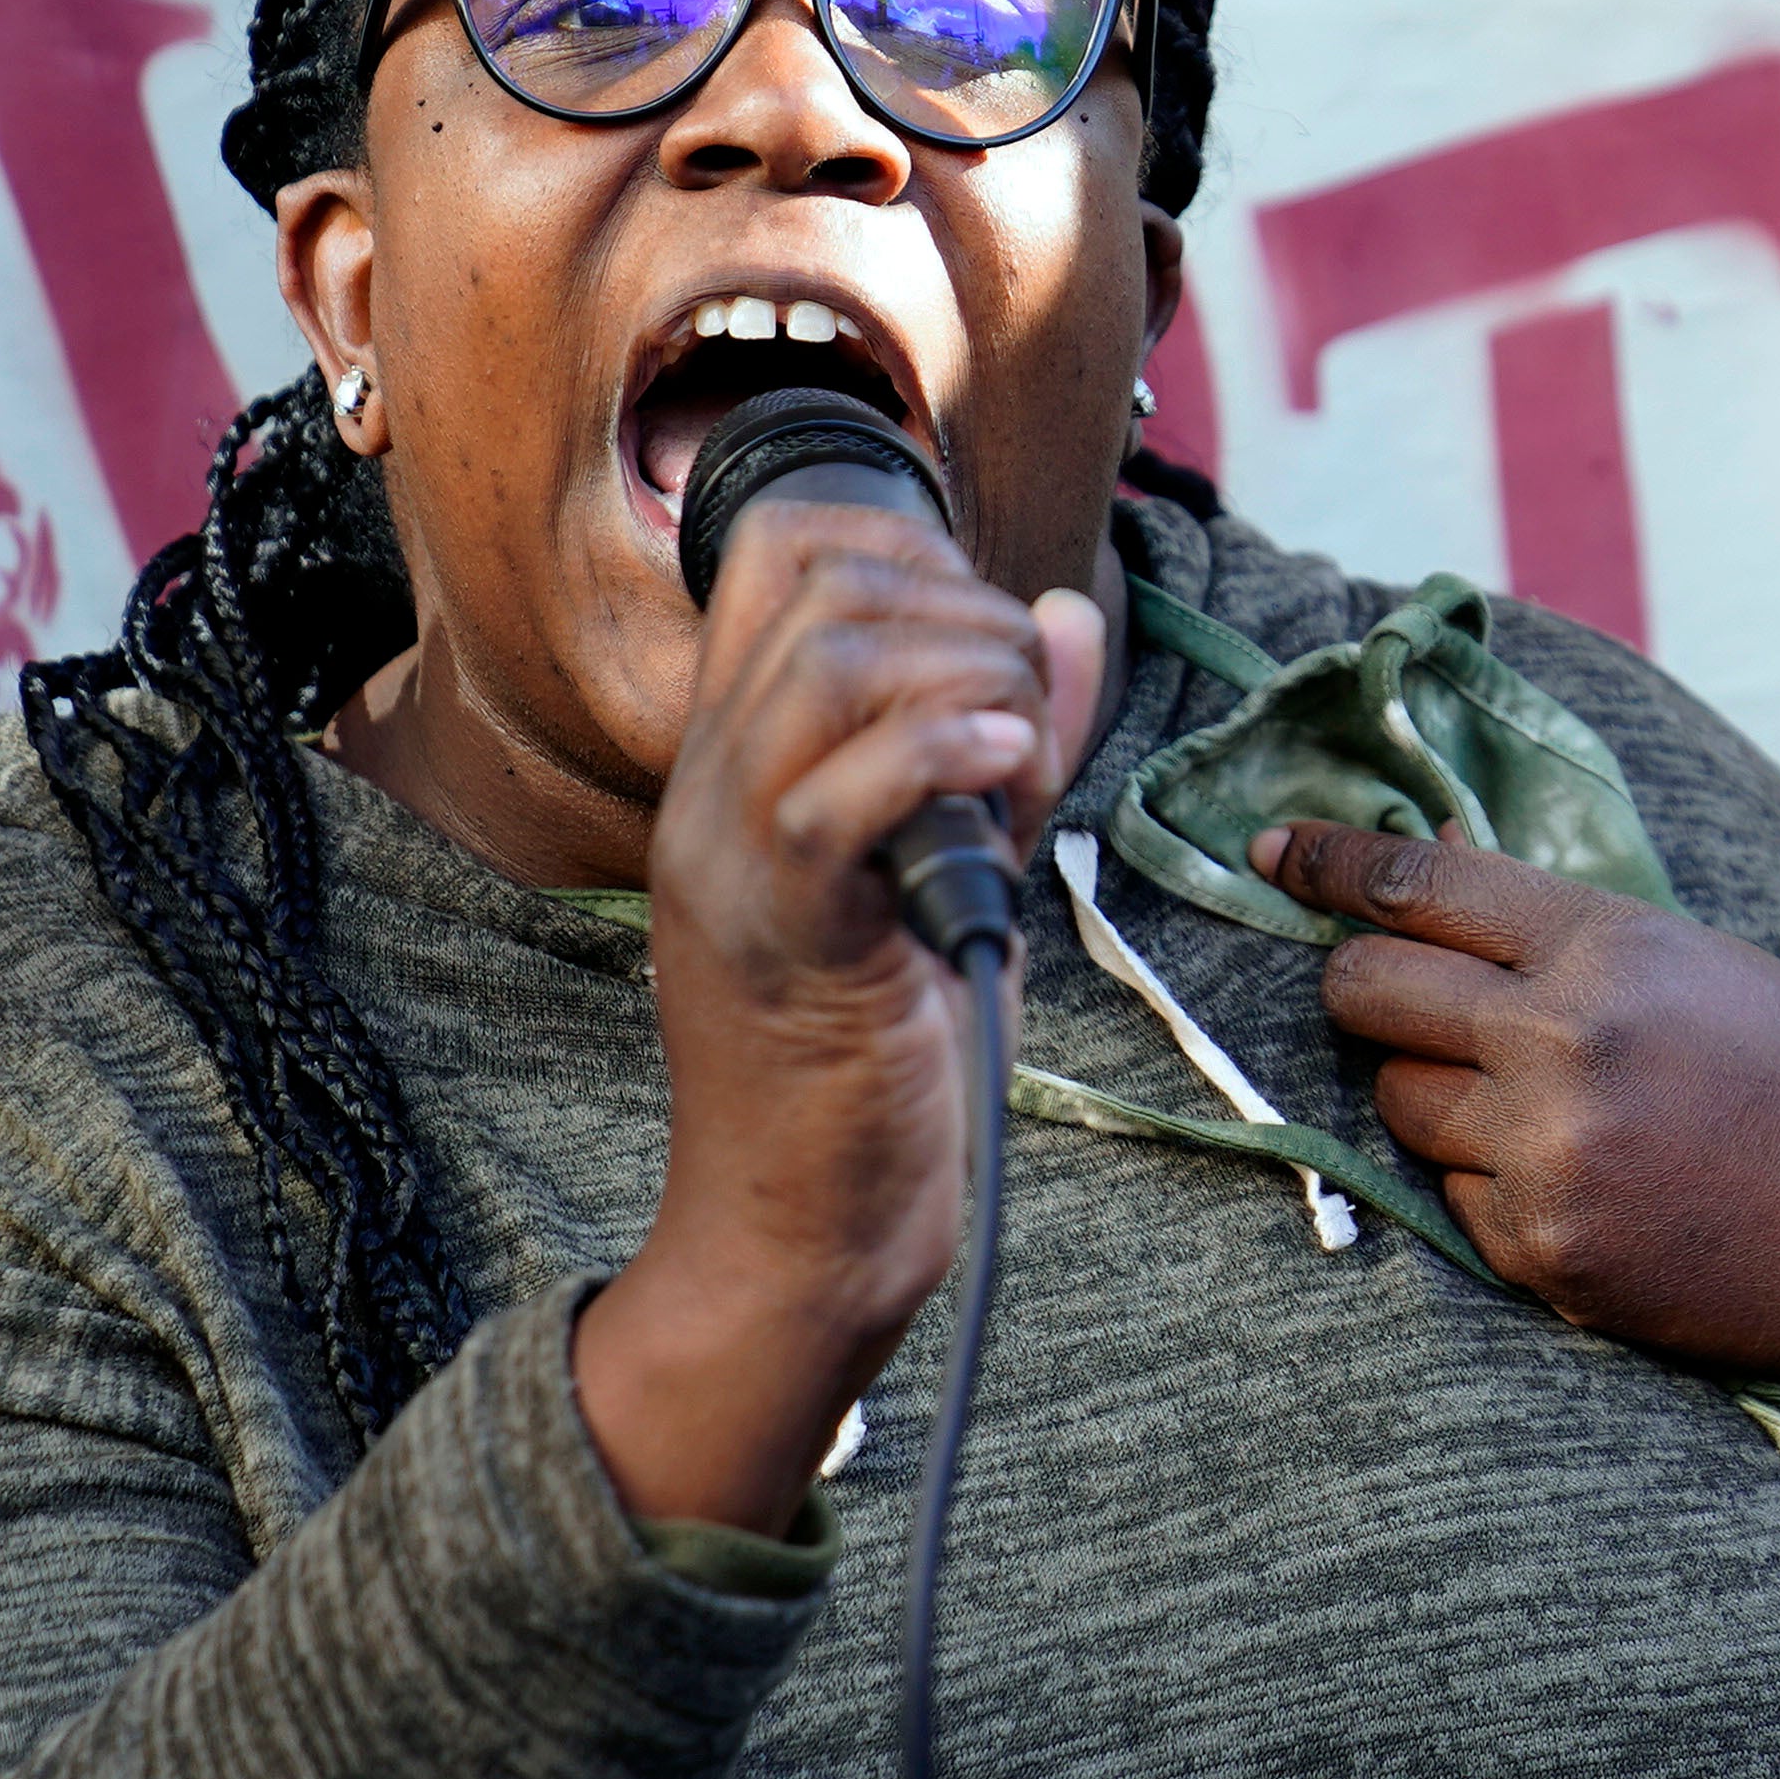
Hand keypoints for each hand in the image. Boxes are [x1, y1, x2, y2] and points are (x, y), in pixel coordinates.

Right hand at [575, 500, 1100, 1533]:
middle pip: (820, 582)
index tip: (989, 636)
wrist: (804, 1233)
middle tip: (1025, 728)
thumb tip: (1064, 610)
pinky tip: (1008, 783)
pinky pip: (840, 795)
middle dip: (967, 614)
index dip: (909, 545)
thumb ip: (1005, 739)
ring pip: (832, 666)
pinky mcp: (786, 939)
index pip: (780, 548)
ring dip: (972, 685)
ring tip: (1022, 772)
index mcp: (740, 758)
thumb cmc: (880, 1056)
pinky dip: (944, 756)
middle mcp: (715, 787)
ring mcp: (734, 859)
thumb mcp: (955, 864)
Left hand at [1254, 820, 1779, 1464]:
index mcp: (1607, 948)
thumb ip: (1559, 926)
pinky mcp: (1539, 1250)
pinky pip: (1448, 1195)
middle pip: (1364, 989)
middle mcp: (1561, 1043)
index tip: (1275, 855)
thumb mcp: (1693, 961)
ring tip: (1538, 1109)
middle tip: (1393, 999)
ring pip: (1395, 1100)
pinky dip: (1490, 1185)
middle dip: (1362, 986)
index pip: (1415, 885)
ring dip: (1436, 1097)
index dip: (1329, 864)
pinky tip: (1578, 1182)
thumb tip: (1421, 861)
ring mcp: (1545, 1153)